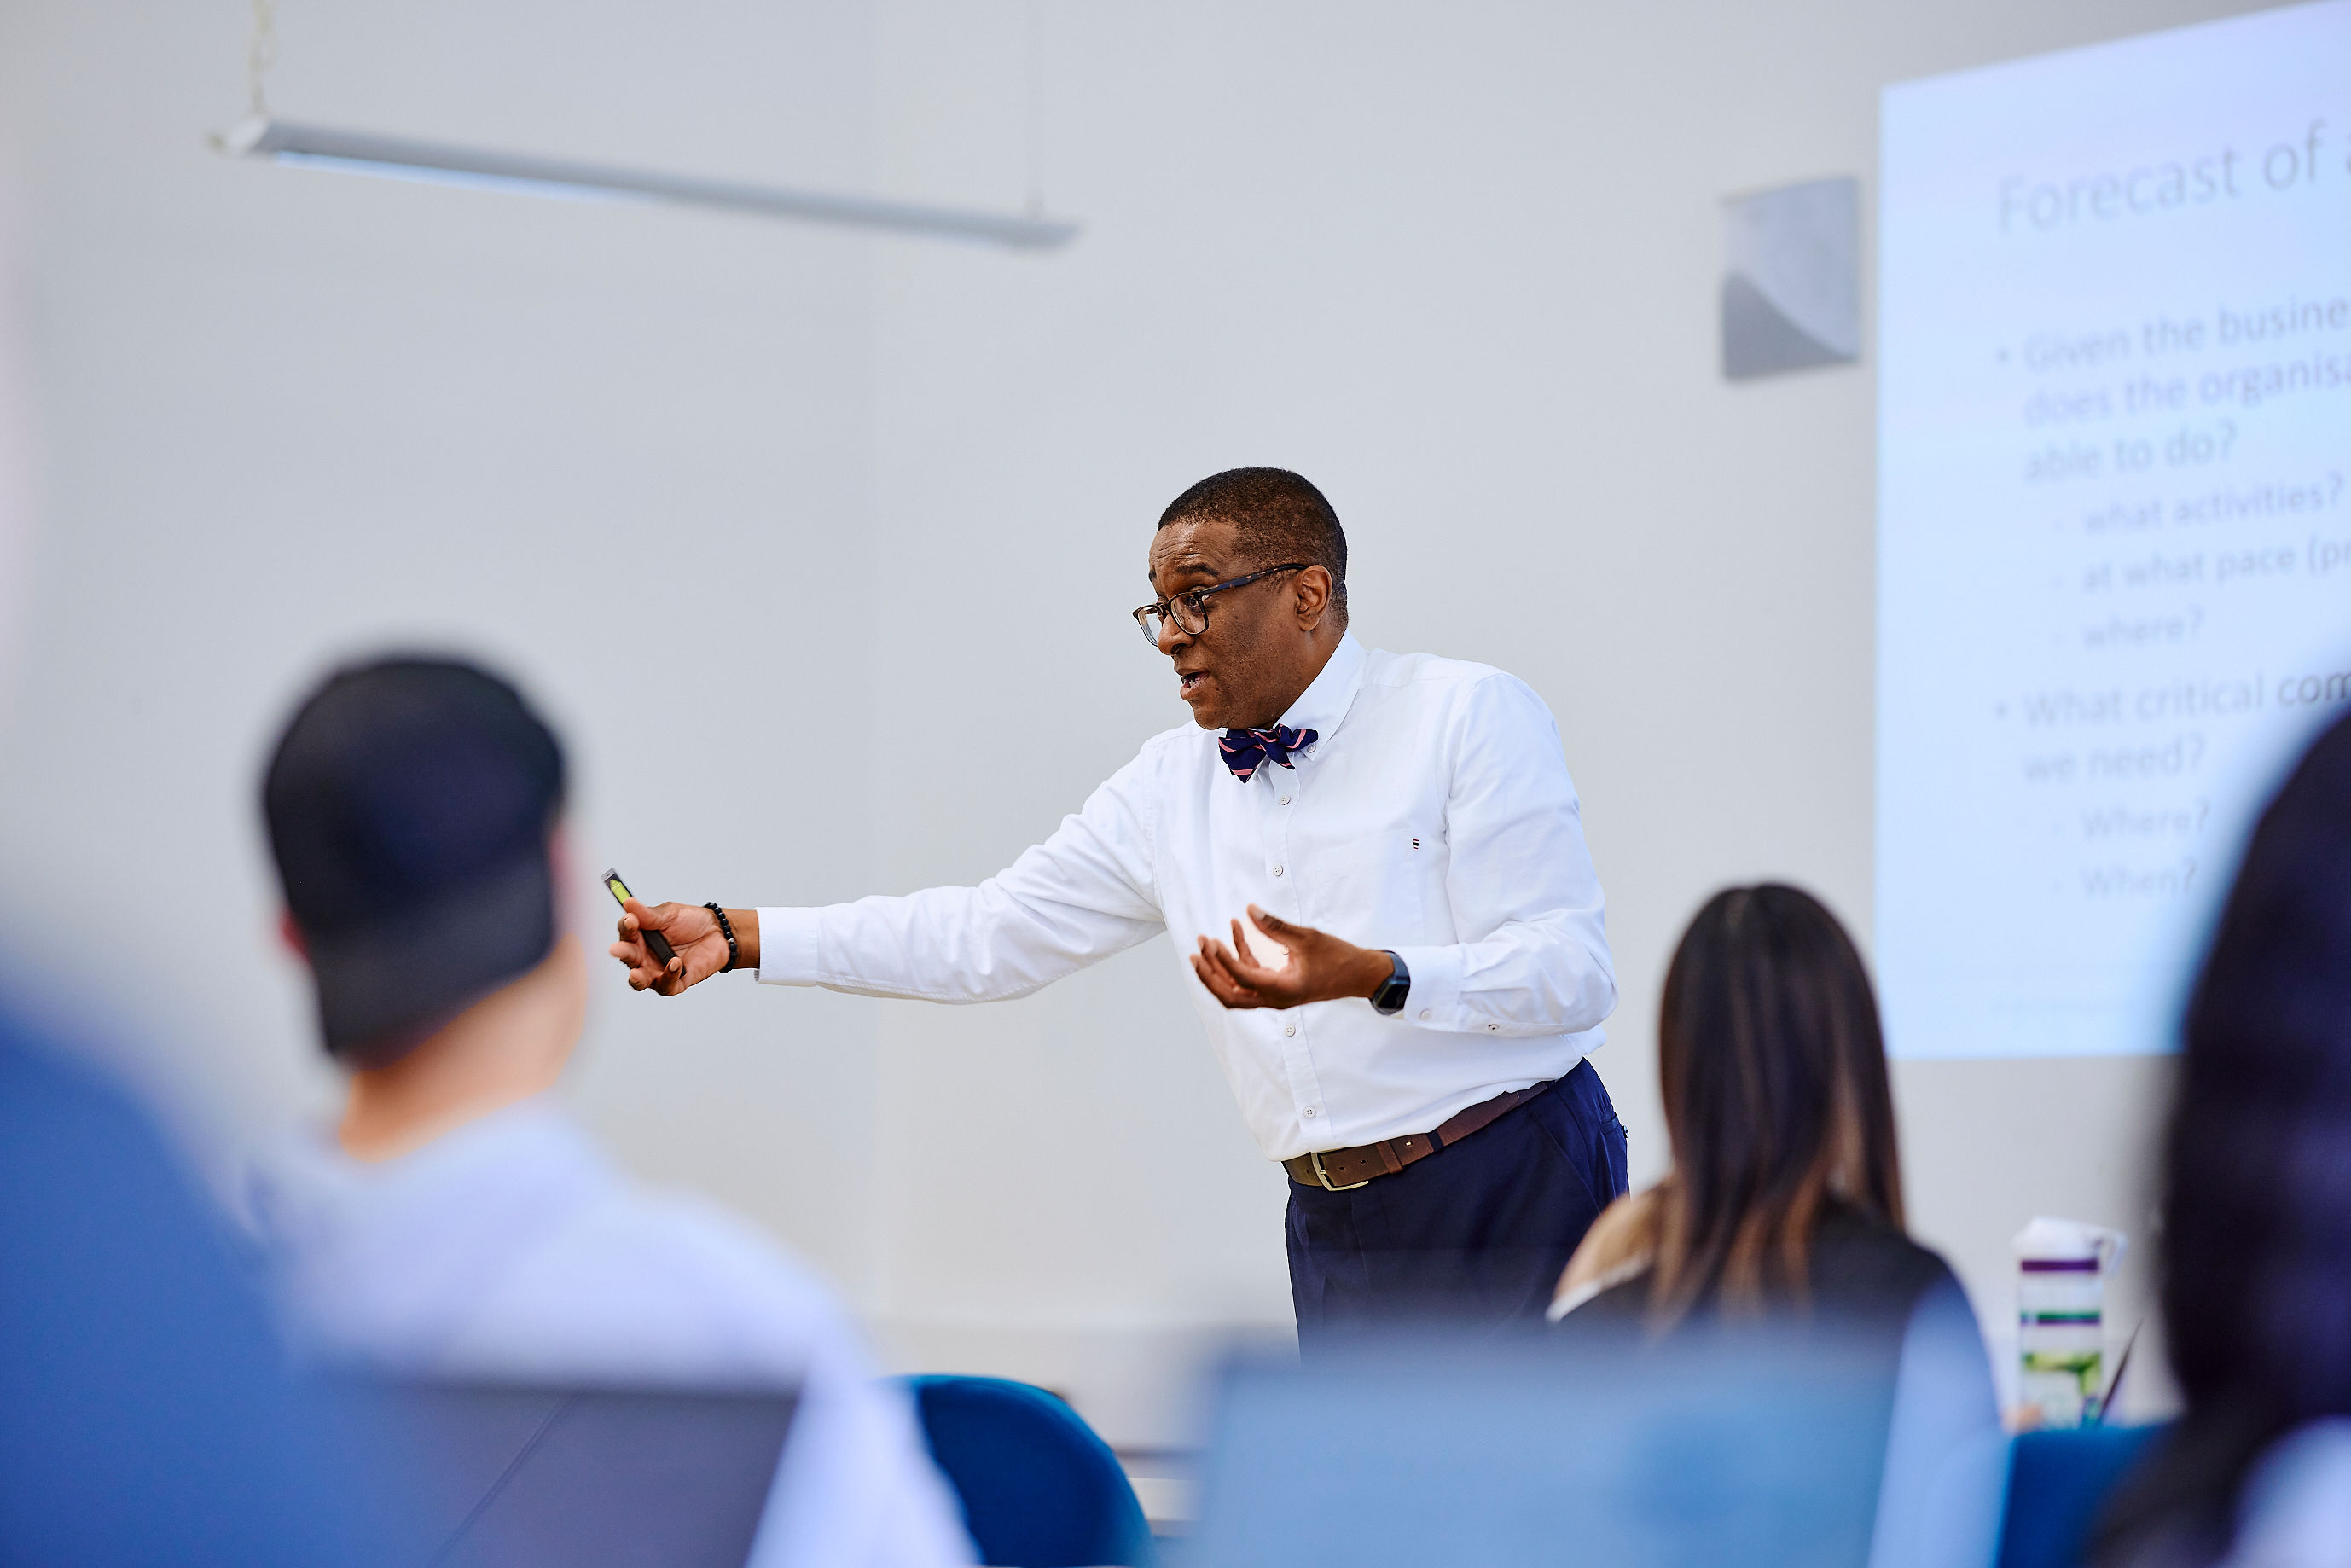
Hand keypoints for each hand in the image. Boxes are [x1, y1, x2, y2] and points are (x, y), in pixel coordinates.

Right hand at [608, 900, 752, 995]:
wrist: (719, 933)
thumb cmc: (691, 922)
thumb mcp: (670, 914)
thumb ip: (649, 914)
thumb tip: (628, 902)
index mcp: (640, 936)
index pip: (627, 932)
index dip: (626, 927)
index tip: (630, 920)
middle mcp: (644, 956)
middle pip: (628, 958)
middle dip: (622, 954)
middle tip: (616, 950)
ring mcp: (657, 971)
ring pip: (640, 981)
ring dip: (636, 978)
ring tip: (636, 973)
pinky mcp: (674, 983)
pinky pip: (666, 986)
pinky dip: (668, 977)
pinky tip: (675, 963)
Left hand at [1191, 905, 1392, 1010]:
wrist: (1359, 975)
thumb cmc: (1338, 958)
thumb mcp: (1308, 937)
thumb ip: (1276, 926)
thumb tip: (1249, 910)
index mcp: (1283, 991)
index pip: (1242, 978)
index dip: (1223, 960)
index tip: (1212, 940)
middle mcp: (1275, 999)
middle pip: (1230, 995)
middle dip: (1209, 974)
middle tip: (1198, 950)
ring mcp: (1274, 996)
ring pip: (1236, 989)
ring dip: (1219, 968)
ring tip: (1206, 941)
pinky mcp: (1277, 987)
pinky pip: (1249, 976)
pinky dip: (1239, 957)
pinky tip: (1235, 930)